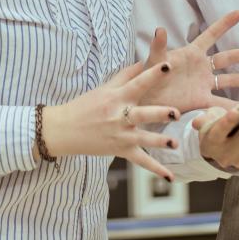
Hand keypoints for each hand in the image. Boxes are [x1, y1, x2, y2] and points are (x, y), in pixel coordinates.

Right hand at [41, 61, 181, 180]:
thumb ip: (125, 75)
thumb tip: (142, 62)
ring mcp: (120, 135)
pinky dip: (156, 169)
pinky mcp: (120, 150)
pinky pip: (140, 161)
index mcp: (116, 97)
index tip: (168, 66)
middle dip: (159, 113)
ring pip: (143, 139)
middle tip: (176, 113)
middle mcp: (119, 116)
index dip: (153, 74)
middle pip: (142, 114)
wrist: (63, 130)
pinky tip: (170, 177)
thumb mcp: (103, 88)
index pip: (138, 83)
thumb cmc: (84, 106)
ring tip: (175, 143)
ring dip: (159, 141)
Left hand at [141, 10, 238, 112]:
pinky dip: (233, 106)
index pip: (210, 35)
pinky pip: (220, 103)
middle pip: (227, 58)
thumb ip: (159, 46)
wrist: (144, 100)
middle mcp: (200, 67)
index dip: (224, 24)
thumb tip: (159, 29)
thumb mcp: (154, 60)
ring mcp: (203, 84)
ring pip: (229, 79)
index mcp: (191, 54)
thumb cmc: (148, 76)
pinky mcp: (201, 100)